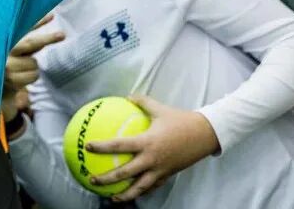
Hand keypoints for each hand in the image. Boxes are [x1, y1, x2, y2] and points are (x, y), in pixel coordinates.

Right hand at [2, 14, 63, 120]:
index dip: (38, 21)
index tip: (52, 15)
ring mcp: (7, 65)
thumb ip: (30, 40)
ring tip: (22, 69)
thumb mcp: (18, 51)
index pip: (24, 29)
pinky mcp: (11, 78)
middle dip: (48, 38)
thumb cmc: (11, 64)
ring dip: (33, 66)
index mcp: (6, 41)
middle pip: (31, 42)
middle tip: (62, 34)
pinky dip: (31, 77)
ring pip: (34, 62)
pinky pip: (33, 75)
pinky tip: (21, 78)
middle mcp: (4, 50)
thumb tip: (49, 19)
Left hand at [86, 95, 219, 202]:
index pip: (119, 145)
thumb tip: (127, 95)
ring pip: (140, 187)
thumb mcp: (159, 109)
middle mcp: (152, 159)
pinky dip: (142, 192)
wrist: (205, 135)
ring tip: (112, 199)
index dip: (103, 147)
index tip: (88, 147)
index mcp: (147, 142)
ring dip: (125, 194)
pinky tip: (132, 194)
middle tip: (91, 179)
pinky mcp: (168, 175)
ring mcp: (161, 170)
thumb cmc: (181, 120)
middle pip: (125, 173)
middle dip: (107, 178)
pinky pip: (153, 186)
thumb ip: (142, 102)